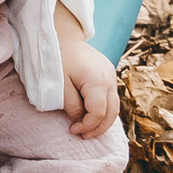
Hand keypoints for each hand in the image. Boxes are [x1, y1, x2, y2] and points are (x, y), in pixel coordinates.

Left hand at [56, 9, 118, 139]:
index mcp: (97, 80)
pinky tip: (92, 117)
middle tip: (83, 136)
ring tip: (87, 131)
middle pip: (112, 112)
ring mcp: (112, 76)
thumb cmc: (57, 58)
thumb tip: (79, 121)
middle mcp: (110, 79)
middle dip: (98, 128)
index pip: (99, 112)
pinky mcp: (109, 76)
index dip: (87, 125)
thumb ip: (71, 104)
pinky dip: (104, 111)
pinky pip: (111, 99)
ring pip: (115, 107)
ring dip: (103, 122)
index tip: (73, 130)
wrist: (63, 36)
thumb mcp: (59, 84)